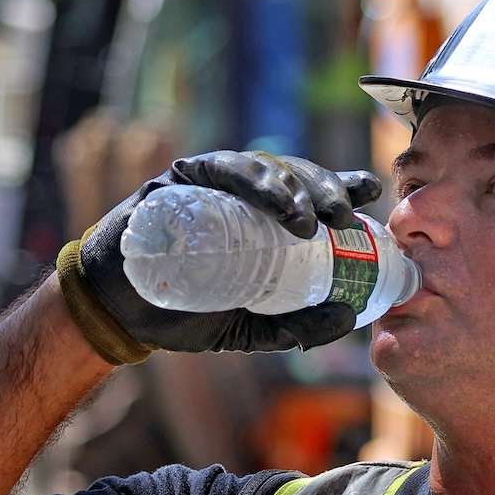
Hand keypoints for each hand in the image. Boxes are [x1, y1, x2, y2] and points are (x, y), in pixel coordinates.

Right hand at [55, 151, 382, 362]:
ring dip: (294, 187)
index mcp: (264, 220)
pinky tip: (274, 200)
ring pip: (266, 167)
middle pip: (297, 176)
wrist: (121, 312)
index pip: (312, 193)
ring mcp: (214, 182)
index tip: (372, 192)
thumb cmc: (185, 312)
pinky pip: (223, 167)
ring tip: (310, 221)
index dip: (344, 185)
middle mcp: (244, 195)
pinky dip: (253, 179)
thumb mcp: (249, 327)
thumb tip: (349, 319)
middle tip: (345, 217)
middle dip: (326, 190)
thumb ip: (295, 326)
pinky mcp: (183, 177)